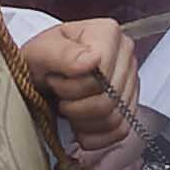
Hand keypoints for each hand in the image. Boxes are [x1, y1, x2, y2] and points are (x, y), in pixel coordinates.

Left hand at [16, 15, 142, 153]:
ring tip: (69, 107)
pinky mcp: (130, 105)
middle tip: (59, 95)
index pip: (102, 76)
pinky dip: (95, 136)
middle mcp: (126, 53)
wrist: (39, 75)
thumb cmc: (39, 62)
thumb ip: (63, 54)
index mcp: (108, 33)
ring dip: (83, 122)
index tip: (55, 80)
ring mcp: (131, 80)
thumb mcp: (39, 52)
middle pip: (109, 100)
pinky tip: (79, 123)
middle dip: (75, 106)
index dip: (73, 87)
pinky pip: (120, 131)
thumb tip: (92, 61)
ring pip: (115, 118)